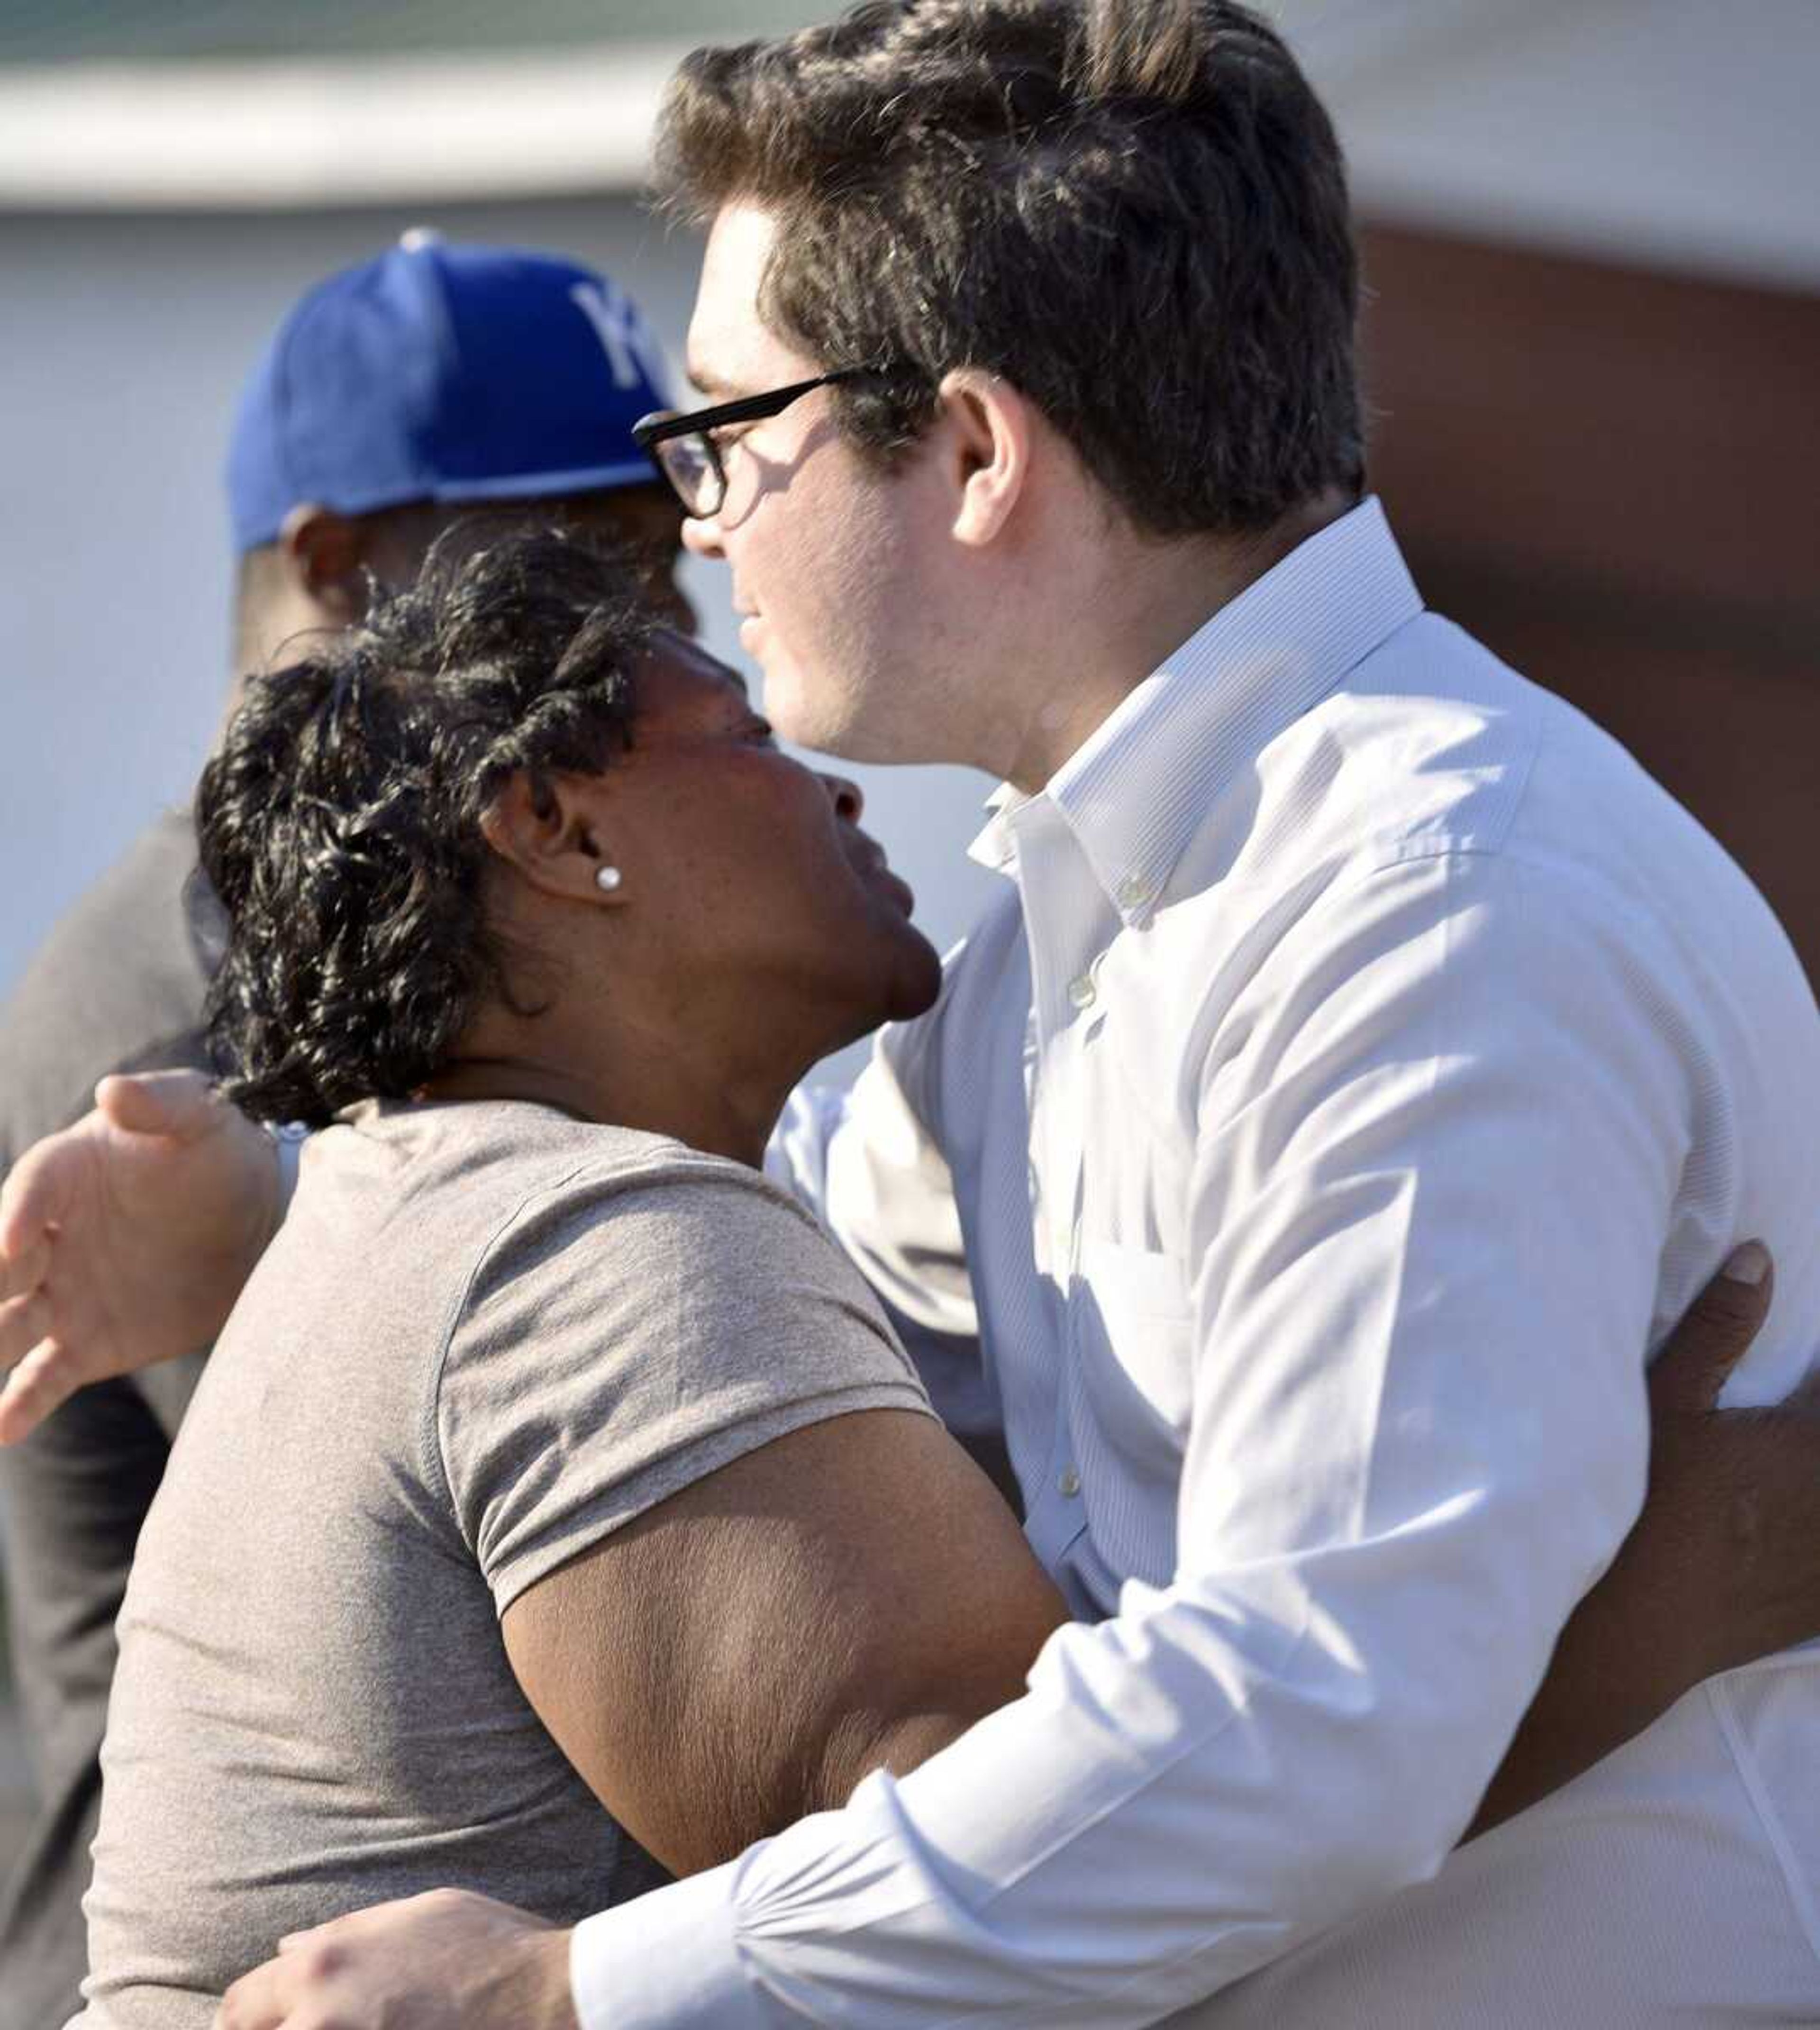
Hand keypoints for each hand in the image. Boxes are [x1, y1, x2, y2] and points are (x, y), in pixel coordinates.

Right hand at [0, 1070, 279, 1441]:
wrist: (254, 1220)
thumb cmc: (218, 1155)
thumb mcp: (202, 1117)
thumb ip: (162, 1104)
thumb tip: (115, 1089)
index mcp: (63, 1177)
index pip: (28, 1192)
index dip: (17, 1215)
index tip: (13, 1242)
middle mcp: (47, 1241)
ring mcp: (60, 1296)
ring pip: (5, 1326)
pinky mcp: (85, 1344)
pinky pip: (43, 1375)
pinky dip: (20, 1402)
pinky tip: (2, 1429)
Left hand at [215, 1890, 574, 2029]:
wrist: (545, 1997)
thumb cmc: (486, 1945)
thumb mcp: (416, 1914)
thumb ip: (343, 1932)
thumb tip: (285, 1950)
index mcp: (322, 1964)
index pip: (240, 2006)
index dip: (246, 2019)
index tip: (262, 2025)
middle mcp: (320, 2017)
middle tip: (309, 2029)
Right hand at [1473, 1241, 1819, 1831]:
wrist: (1623, 1632)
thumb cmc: (1637, 1506)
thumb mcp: (1662, 1403)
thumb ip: (1717, 1330)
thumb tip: (1760, 1258)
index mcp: (1803, 1444)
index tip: (1813, 1371)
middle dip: (1819, 1428)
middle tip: (1796, 1422)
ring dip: (1818, 1486)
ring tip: (1792, 1471)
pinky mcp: (1809, 1612)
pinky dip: (1817, 1548)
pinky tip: (1803, 1533)